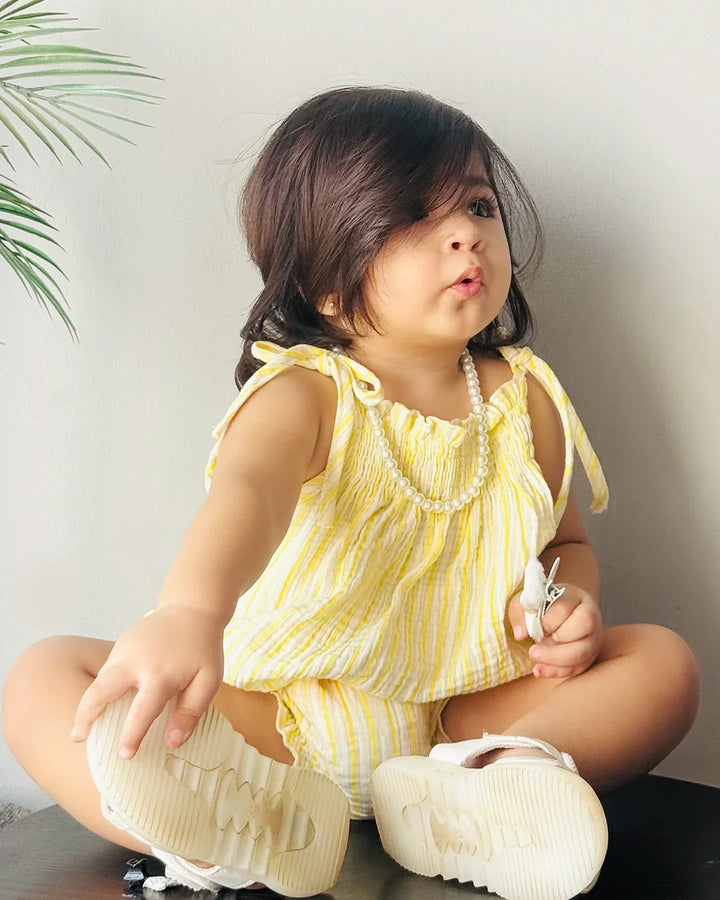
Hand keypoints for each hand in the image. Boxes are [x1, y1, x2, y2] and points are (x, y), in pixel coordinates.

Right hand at [70, 605, 225, 757]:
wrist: (192, 608)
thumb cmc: (202, 648)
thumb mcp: (208, 680)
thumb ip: (191, 711)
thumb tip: (172, 742)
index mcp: (161, 674)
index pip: (141, 711)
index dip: (131, 735)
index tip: (124, 755)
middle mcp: (136, 662)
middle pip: (101, 690)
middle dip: (86, 715)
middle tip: (78, 738)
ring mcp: (125, 650)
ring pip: (99, 680)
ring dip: (88, 703)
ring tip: (81, 728)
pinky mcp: (120, 643)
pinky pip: (106, 670)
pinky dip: (99, 688)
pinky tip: (100, 703)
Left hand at [507, 583, 603, 678]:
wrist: (554, 615)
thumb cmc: (541, 606)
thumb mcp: (528, 602)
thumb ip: (520, 612)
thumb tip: (520, 634)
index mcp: (575, 597)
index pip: (565, 607)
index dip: (548, 620)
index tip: (535, 627)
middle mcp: (591, 615)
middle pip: (584, 627)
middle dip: (556, 639)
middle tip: (533, 648)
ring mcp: (593, 637)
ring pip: (583, 652)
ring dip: (556, 659)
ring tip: (534, 658)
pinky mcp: (590, 655)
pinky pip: (578, 667)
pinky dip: (556, 671)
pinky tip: (538, 670)